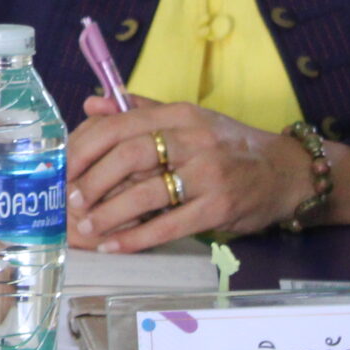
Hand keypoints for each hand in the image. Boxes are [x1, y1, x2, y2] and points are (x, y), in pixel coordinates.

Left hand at [65, 94, 313, 252]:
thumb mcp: (188, 119)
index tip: (64, 167)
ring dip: (110, 213)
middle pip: (130, 156)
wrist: (286, 172)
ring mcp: (209, 174)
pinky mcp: (220, 208)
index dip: (86, 147)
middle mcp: (194, 139)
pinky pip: (170, 225)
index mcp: (180, 115)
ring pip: (147, 193)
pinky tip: (115, 245)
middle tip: (72, 200)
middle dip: (94, 180)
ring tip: (87, 227)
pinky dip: (138, 237)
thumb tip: (91, 103)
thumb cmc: (228, 146)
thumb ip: (139, 111)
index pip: (121, 125)